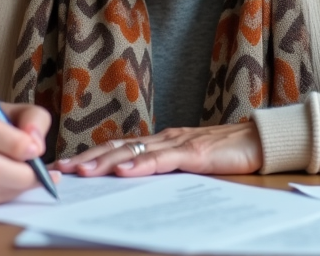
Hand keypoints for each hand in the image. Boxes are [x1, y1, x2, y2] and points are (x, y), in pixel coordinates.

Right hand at [0, 93, 59, 205]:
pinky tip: (11, 185)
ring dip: (14, 187)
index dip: (14, 143)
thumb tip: (36, 145)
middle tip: (40, 173)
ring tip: (28, 177)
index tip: (36, 150)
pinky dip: (1, 197)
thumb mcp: (10, 108)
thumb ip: (32, 119)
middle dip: (21, 174)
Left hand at [54, 121, 262, 177]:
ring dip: (104, 162)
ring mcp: (177, 143)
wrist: (260, 140)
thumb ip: (165, 168)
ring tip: (81, 172)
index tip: (65, 166)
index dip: (91, 156)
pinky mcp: (195, 153)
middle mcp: (163, 139)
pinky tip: (122, 171)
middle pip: (118, 148)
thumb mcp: (189, 163)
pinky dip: (140, 165)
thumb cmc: (227, 153)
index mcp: (161, 142)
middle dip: (87, 159)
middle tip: (59, 170)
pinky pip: (162, 160)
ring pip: (134, 152)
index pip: (118, 147)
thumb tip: (135, 182)